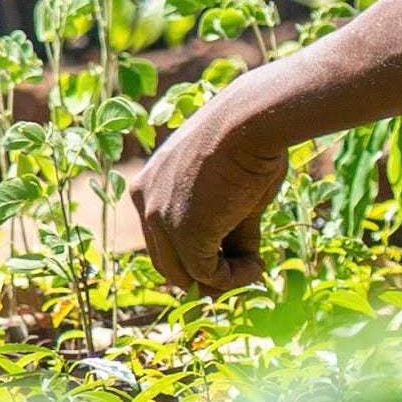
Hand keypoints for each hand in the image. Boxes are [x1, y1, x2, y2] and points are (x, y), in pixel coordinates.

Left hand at [132, 98, 293, 294]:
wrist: (252, 120)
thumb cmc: (250, 141)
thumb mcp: (232, 187)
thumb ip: (229, 224)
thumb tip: (243, 261)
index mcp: (149, 185)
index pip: (163, 235)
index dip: (197, 253)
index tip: (232, 257)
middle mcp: (144, 203)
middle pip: (166, 260)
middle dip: (204, 275)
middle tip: (241, 274)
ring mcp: (161, 219)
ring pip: (183, 273)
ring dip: (221, 280)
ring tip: (255, 268)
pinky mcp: (186, 234)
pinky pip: (208, 274)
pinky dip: (234, 278)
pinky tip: (257, 266)